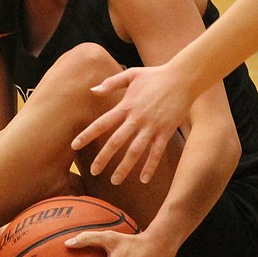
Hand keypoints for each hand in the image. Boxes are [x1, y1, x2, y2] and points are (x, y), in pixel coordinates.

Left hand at [75, 62, 191, 184]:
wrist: (183, 78)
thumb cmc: (155, 75)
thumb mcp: (131, 74)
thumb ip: (111, 83)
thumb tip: (92, 91)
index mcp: (126, 106)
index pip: (102, 123)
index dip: (87, 134)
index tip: (74, 145)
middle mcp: (136, 119)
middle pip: (116, 142)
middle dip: (103, 158)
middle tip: (94, 171)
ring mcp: (151, 126)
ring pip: (135, 151)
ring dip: (124, 167)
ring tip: (115, 181)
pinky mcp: (166, 132)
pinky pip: (156, 153)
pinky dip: (150, 167)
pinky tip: (143, 179)